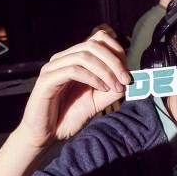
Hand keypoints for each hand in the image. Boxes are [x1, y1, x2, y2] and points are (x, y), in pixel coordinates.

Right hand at [18, 30, 130, 148]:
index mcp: (74, 59)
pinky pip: (73, 70)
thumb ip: (112, 88)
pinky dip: (92, 78)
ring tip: (115, 87)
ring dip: (105, 71)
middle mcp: (62, 58)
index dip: (116, 51)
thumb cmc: (69, 116)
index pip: (98, 39)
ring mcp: (52, 68)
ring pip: (84, 56)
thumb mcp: (98, 101)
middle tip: (126, 80)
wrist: (46, 136)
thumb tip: (130, 77)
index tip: (128, 72)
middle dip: (114, 61)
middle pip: (93, 44)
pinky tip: (101, 89)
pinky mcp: (46, 80)